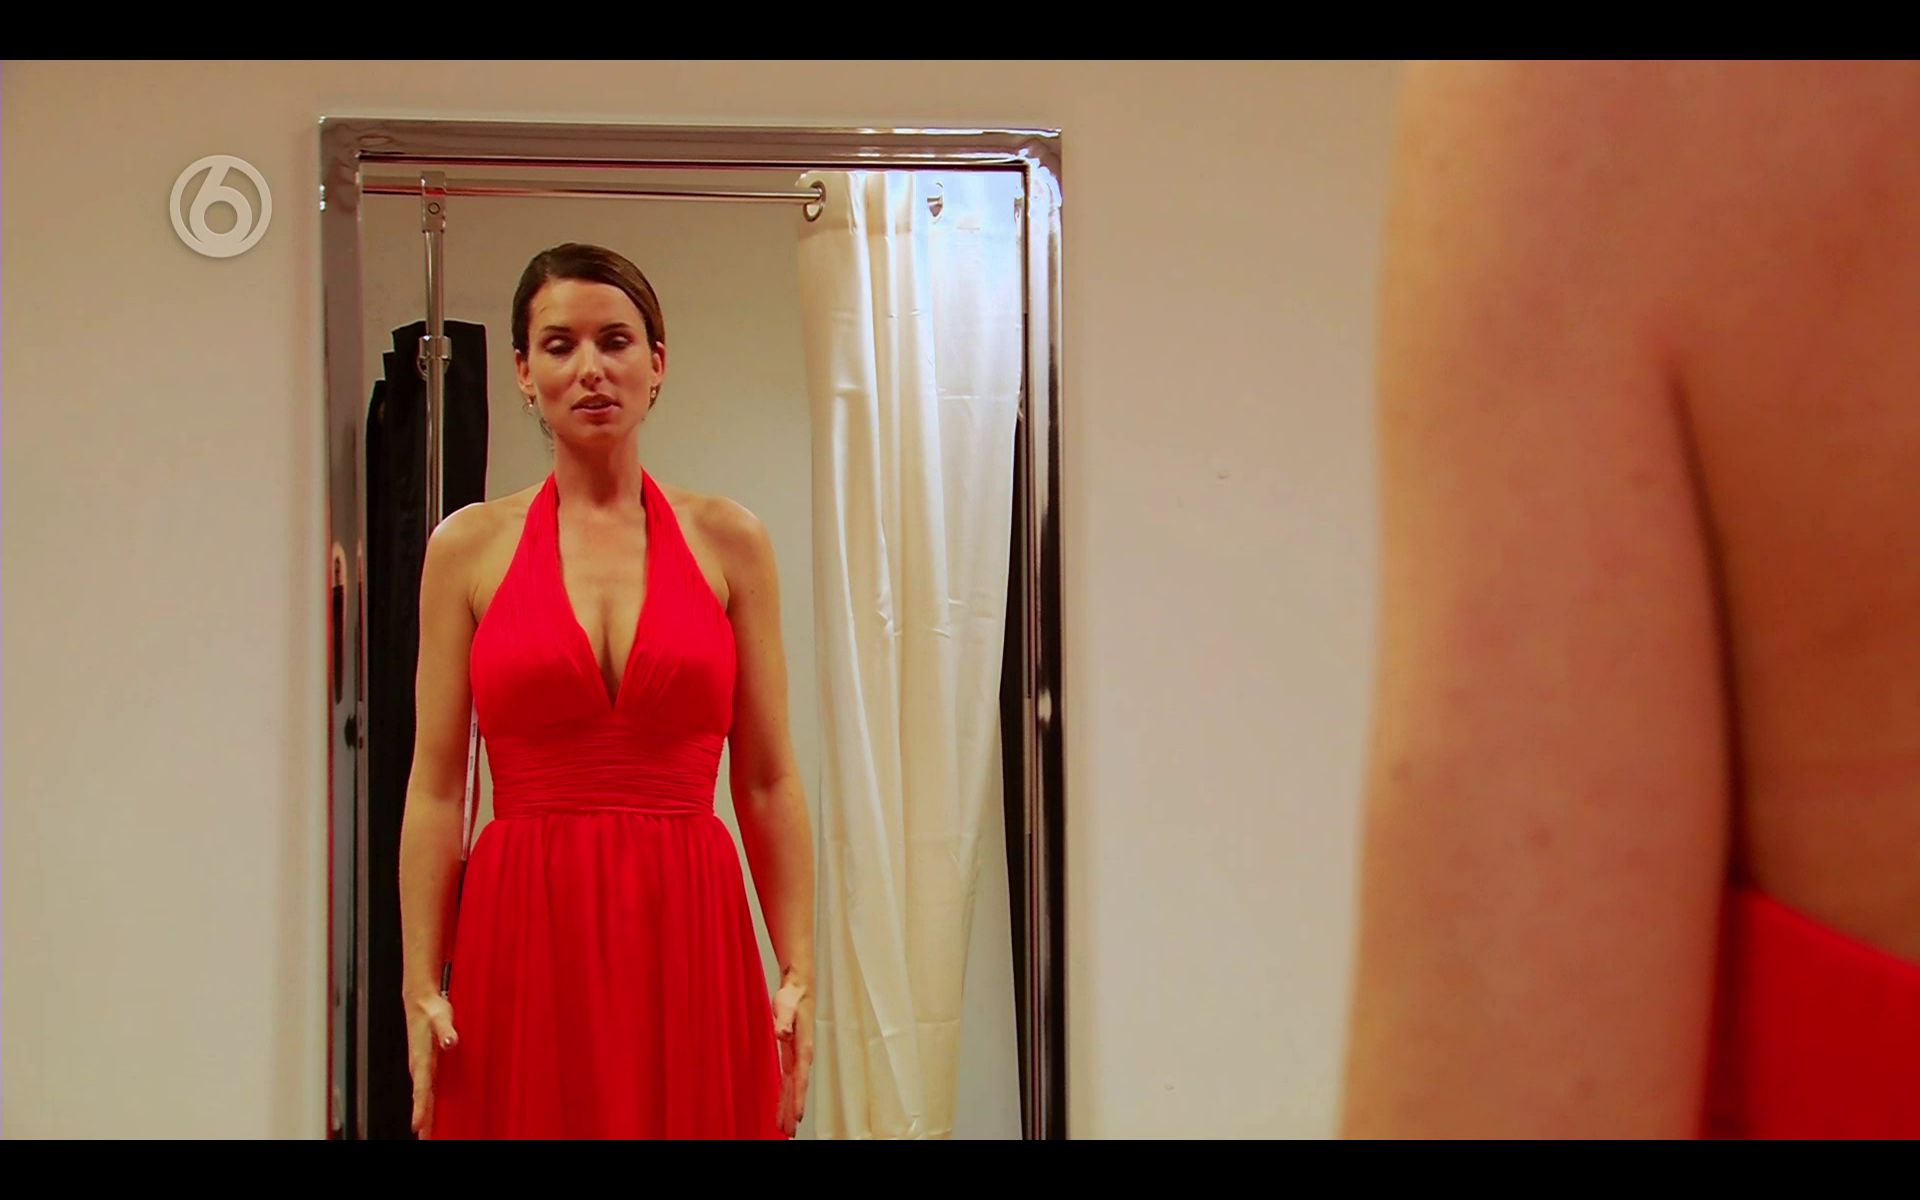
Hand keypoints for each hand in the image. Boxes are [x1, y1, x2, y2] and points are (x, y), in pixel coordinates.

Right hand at [405, 991, 458, 1138]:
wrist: (420, 999)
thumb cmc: (431, 1008)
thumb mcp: (441, 1016)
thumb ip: (446, 1030)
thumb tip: (450, 1042)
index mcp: (422, 1058)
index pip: (421, 1089)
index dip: (420, 1108)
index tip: (418, 1126)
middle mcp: (418, 1065)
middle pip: (420, 1098)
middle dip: (422, 1120)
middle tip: (425, 1139)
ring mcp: (421, 1066)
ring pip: (422, 1096)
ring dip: (423, 1115)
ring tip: (425, 1134)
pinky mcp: (425, 1064)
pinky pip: (425, 1089)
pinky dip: (426, 1103)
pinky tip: (430, 1112)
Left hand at [772, 976, 813, 1137]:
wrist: (799, 987)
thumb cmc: (793, 996)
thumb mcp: (785, 1006)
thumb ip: (783, 1020)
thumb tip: (781, 1033)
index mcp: (804, 1048)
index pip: (801, 1079)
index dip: (799, 1099)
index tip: (797, 1117)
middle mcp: (803, 1056)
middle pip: (797, 1089)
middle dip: (793, 1111)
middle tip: (788, 1132)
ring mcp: (798, 1056)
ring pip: (793, 1088)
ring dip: (789, 1106)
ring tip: (785, 1127)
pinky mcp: (791, 1054)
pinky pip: (789, 1080)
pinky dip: (786, 1094)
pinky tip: (782, 1105)